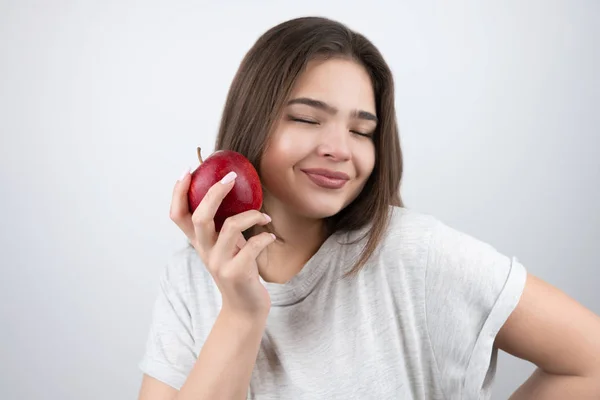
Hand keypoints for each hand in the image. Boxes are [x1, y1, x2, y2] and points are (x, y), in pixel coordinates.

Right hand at [169, 167, 274, 319]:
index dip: (178, 193)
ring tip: (264, 216)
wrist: (245, 308)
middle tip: (230, 178)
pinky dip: (265, 237)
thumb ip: (223, 225)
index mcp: (199, 242)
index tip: (187, 171)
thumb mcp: (226, 246)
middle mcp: (205, 252)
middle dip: (215, 193)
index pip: (177, 215)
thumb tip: (232, 190)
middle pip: (200, 216)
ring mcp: (219, 263)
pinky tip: (270, 236)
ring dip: (252, 215)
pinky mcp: (237, 273)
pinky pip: (253, 245)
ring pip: (230, 227)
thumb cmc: (238, 270)